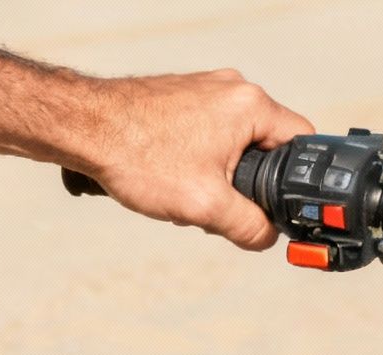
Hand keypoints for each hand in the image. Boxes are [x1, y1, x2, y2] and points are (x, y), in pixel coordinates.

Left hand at [69, 70, 313, 250]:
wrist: (81, 128)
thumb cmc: (138, 156)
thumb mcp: (206, 207)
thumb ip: (249, 228)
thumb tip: (267, 238)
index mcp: (251, 106)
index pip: (301, 144)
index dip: (295, 182)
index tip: (277, 205)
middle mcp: (232, 89)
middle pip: (267, 146)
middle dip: (248, 183)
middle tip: (221, 205)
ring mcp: (205, 89)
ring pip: (235, 143)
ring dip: (220, 174)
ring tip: (187, 190)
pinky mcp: (182, 96)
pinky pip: (208, 132)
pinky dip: (198, 159)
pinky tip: (170, 174)